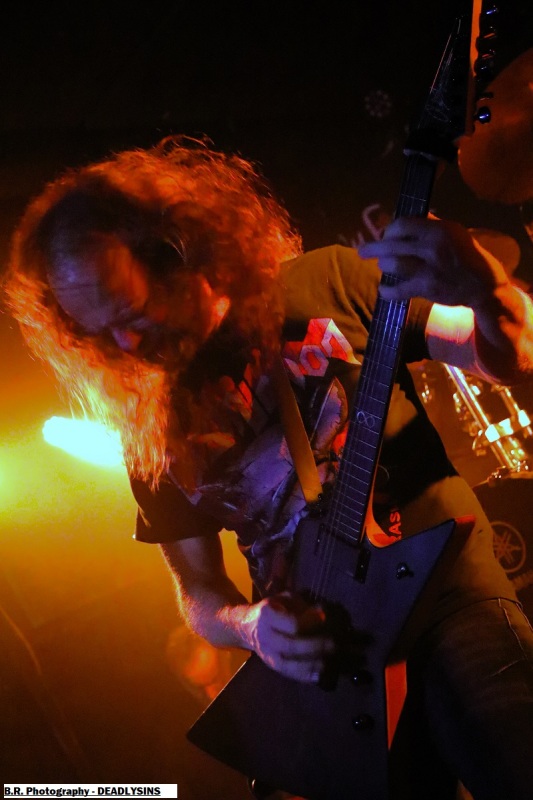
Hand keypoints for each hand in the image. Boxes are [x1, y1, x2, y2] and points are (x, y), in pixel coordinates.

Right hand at [241, 592, 334, 682]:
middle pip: (291, 646)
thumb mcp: (284, 599)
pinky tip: (318, 676)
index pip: (292, 624)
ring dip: (310, 665)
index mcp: (267, 615)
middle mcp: (265, 636)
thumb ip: (302, 606)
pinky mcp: (270, 664)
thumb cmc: (272, 609)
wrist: (247, 626)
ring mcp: (266, 653)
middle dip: (314, 646)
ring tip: (327, 663)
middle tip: (333, 644)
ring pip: (288, 664)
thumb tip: (322, 614)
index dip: (311, 623)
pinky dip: (303, 676)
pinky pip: (287, 673)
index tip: (324, 618)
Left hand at [358, 217, 509, 309]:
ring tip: (383, 267)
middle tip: (362, 251)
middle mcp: (432, 246)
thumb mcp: (454, 231)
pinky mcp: (427, 288)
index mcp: (438, 229)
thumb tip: (404, 219)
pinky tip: (383, 289)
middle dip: (372, 248)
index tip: (385, 235)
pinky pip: (399, 289)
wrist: (483, 284)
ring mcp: (429, 268)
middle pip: (391, 244)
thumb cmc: (466, 255)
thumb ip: (430, 224)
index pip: (402, 224)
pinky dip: (387, 291)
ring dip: (383, 266)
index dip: (389, 230)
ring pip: (392, 264)